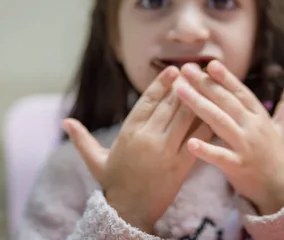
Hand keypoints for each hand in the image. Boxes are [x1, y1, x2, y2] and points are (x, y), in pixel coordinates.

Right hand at [63, 66, 211, 232]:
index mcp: (129, 133)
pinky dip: (207, 123)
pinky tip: (217, 111)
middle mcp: (149, 138)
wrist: (130, 213)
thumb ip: (82, 139)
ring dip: (198, 99)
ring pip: (186, 118)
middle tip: (196, 69)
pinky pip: (198, 138)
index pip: (147, 101)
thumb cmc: (114, 184)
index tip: (173, 70)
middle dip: (184, 85)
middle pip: (170, 105)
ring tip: (209, 84)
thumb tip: (65, 121)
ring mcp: (167, 151)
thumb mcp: (95, 160)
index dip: (161, 84)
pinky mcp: (183, 165)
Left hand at [175, 61, 283, 214]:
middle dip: (204, 83)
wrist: (279, 190)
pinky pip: (219, 156)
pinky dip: (205, 150)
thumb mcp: (283, 128)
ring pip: (219, 121)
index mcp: (260, 117)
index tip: (210, 63)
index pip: (240, 92)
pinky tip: (189, 142)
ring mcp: (245, 146)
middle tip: (185, 69)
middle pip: (225, 101)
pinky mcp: (237, 166)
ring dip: (197, 104)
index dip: (226, 77)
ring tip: (179, 91)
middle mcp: (253, 128)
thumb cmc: (274, 155)